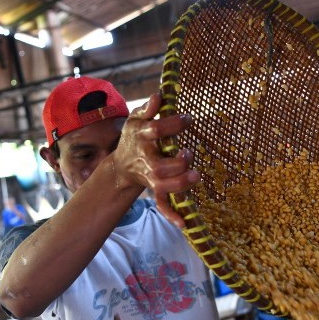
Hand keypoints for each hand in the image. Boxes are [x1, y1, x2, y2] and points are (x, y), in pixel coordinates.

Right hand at [112, 92, 197, 226]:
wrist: (123, 164)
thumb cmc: (135, 136)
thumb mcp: (136, 119)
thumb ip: (148, 108)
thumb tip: (160, 96)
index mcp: (142, 138)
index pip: (156, 131)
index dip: (172, 125)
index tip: (188, 119)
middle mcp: (146, 160)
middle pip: (159, 166)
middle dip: (177, 163)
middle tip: (188, 153)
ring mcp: (151, 177)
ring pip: (163, 186)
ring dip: (179, 184)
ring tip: (195, 175)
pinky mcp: (156, 189)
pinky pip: (162, 204)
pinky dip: (172, 214)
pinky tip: (184, 223)